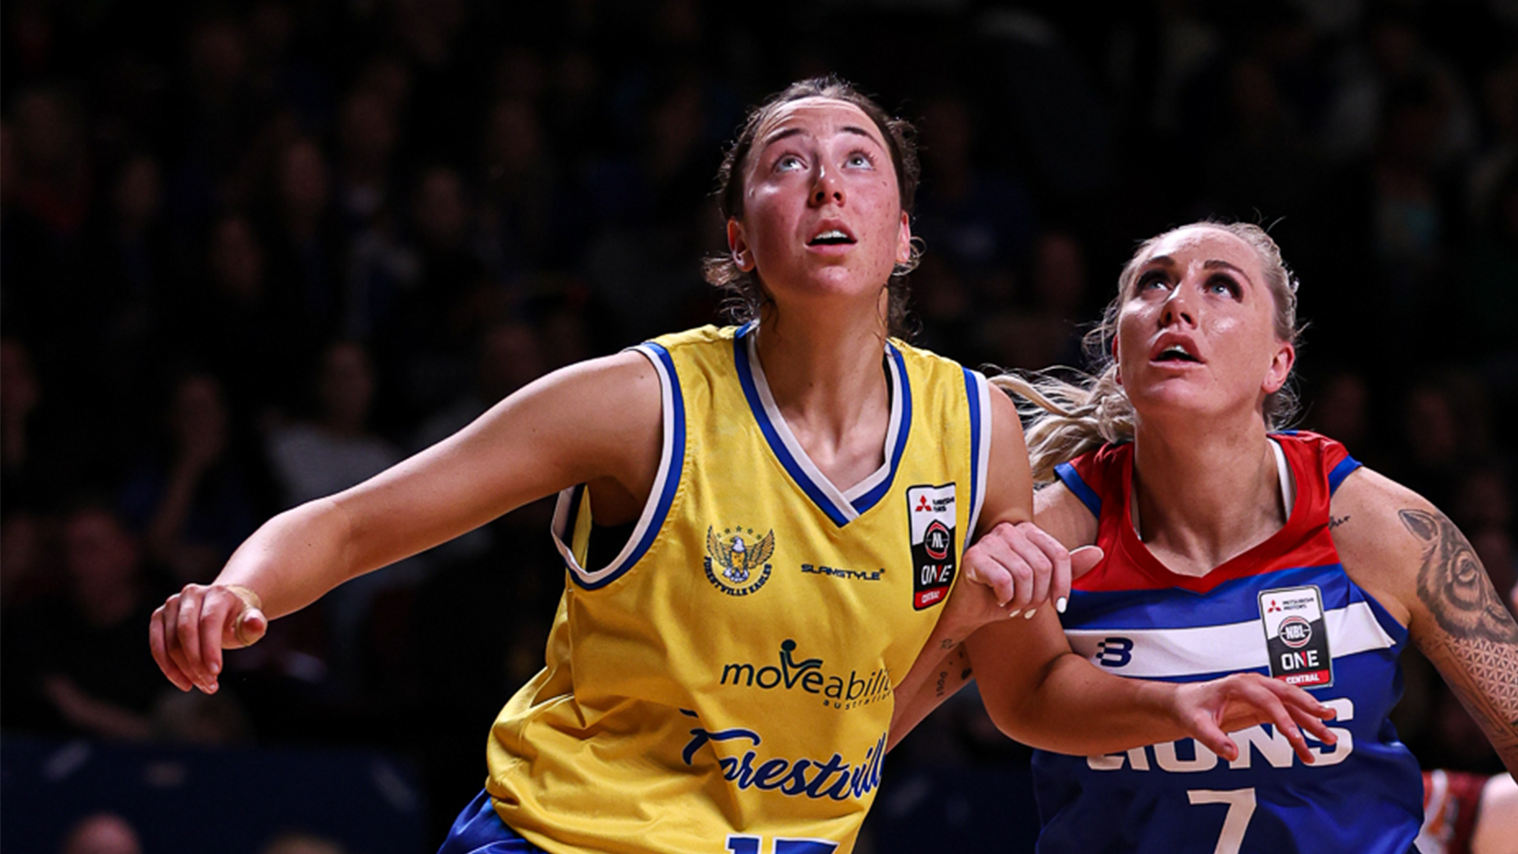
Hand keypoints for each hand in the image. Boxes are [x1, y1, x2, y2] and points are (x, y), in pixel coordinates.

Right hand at [148, 583, 266, 693]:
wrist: (222, 608)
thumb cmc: (237, 619)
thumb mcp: (250, 622)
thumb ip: (254, 625)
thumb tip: (255, 624)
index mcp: (217, 593)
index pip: (209, 621)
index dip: (210, 648)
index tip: (216, 673)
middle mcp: (191, 594)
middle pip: (185, 631)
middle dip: (196, 662)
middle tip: (210, 686)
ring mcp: (171, 604)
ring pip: (170, 642)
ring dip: (184, 670)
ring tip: (203, 686)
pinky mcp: (158, 617)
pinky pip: (157, 646)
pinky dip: (169, 668)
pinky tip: (185, 683)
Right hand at [955, 521, 1101, 633]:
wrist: (968, 610)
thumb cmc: (1002, 594)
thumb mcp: (1039, 584)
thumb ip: (1066, 568)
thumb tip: (1098, 552)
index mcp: (1027, 531)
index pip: (1058, 554)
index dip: (1063, 584)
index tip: (1058, 606)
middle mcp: (1009, 530)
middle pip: (1042, 567)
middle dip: (1039, 597)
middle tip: (1027, 609)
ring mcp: (989, 541)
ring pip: (1024, 575)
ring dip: (1022, 600)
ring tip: (1013, 606)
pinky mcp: (973, 557)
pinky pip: (1004, 580)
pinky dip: (1005, 598)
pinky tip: (998, 600)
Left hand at [1171, 673, 1338, 763]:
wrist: (1186, 703)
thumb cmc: (1190, 708)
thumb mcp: (1195, 725)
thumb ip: (1213, 739)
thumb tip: (1231, 754)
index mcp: (1238, 684)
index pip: (1267, 700)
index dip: (1283, 719)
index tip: (1295, 737)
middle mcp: (1253, 686)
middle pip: (1287, 694)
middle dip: (1309, 706)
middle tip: (1328, 718)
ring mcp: (1260, 695)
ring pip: (1291, 706)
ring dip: (1311, 721)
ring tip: (1329, 738)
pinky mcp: (1263, 706)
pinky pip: (1286, 717)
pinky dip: (1299, 730)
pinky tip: (1308, 746)